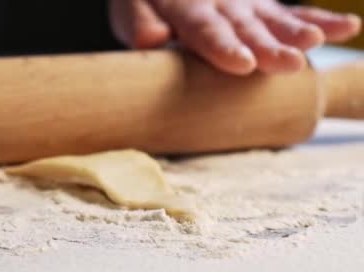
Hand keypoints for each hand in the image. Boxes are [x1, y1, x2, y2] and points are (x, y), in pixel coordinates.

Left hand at [110, 0, 361, 74]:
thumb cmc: (145, 1)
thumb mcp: (130, 9)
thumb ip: (138, 23)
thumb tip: (151, 41)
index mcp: (186, 7)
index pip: (204, 30)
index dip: (223, 48)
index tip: (242, 64)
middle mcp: (221, 4)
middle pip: (245, 28)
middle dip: (267, 46)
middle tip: (290, 62)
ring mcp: (245, 4)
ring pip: (272, 20)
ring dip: (294, 32)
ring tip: (315, 41)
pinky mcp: (261, 7)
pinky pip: (290, 12)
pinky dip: (317, 20)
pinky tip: (346, 27)